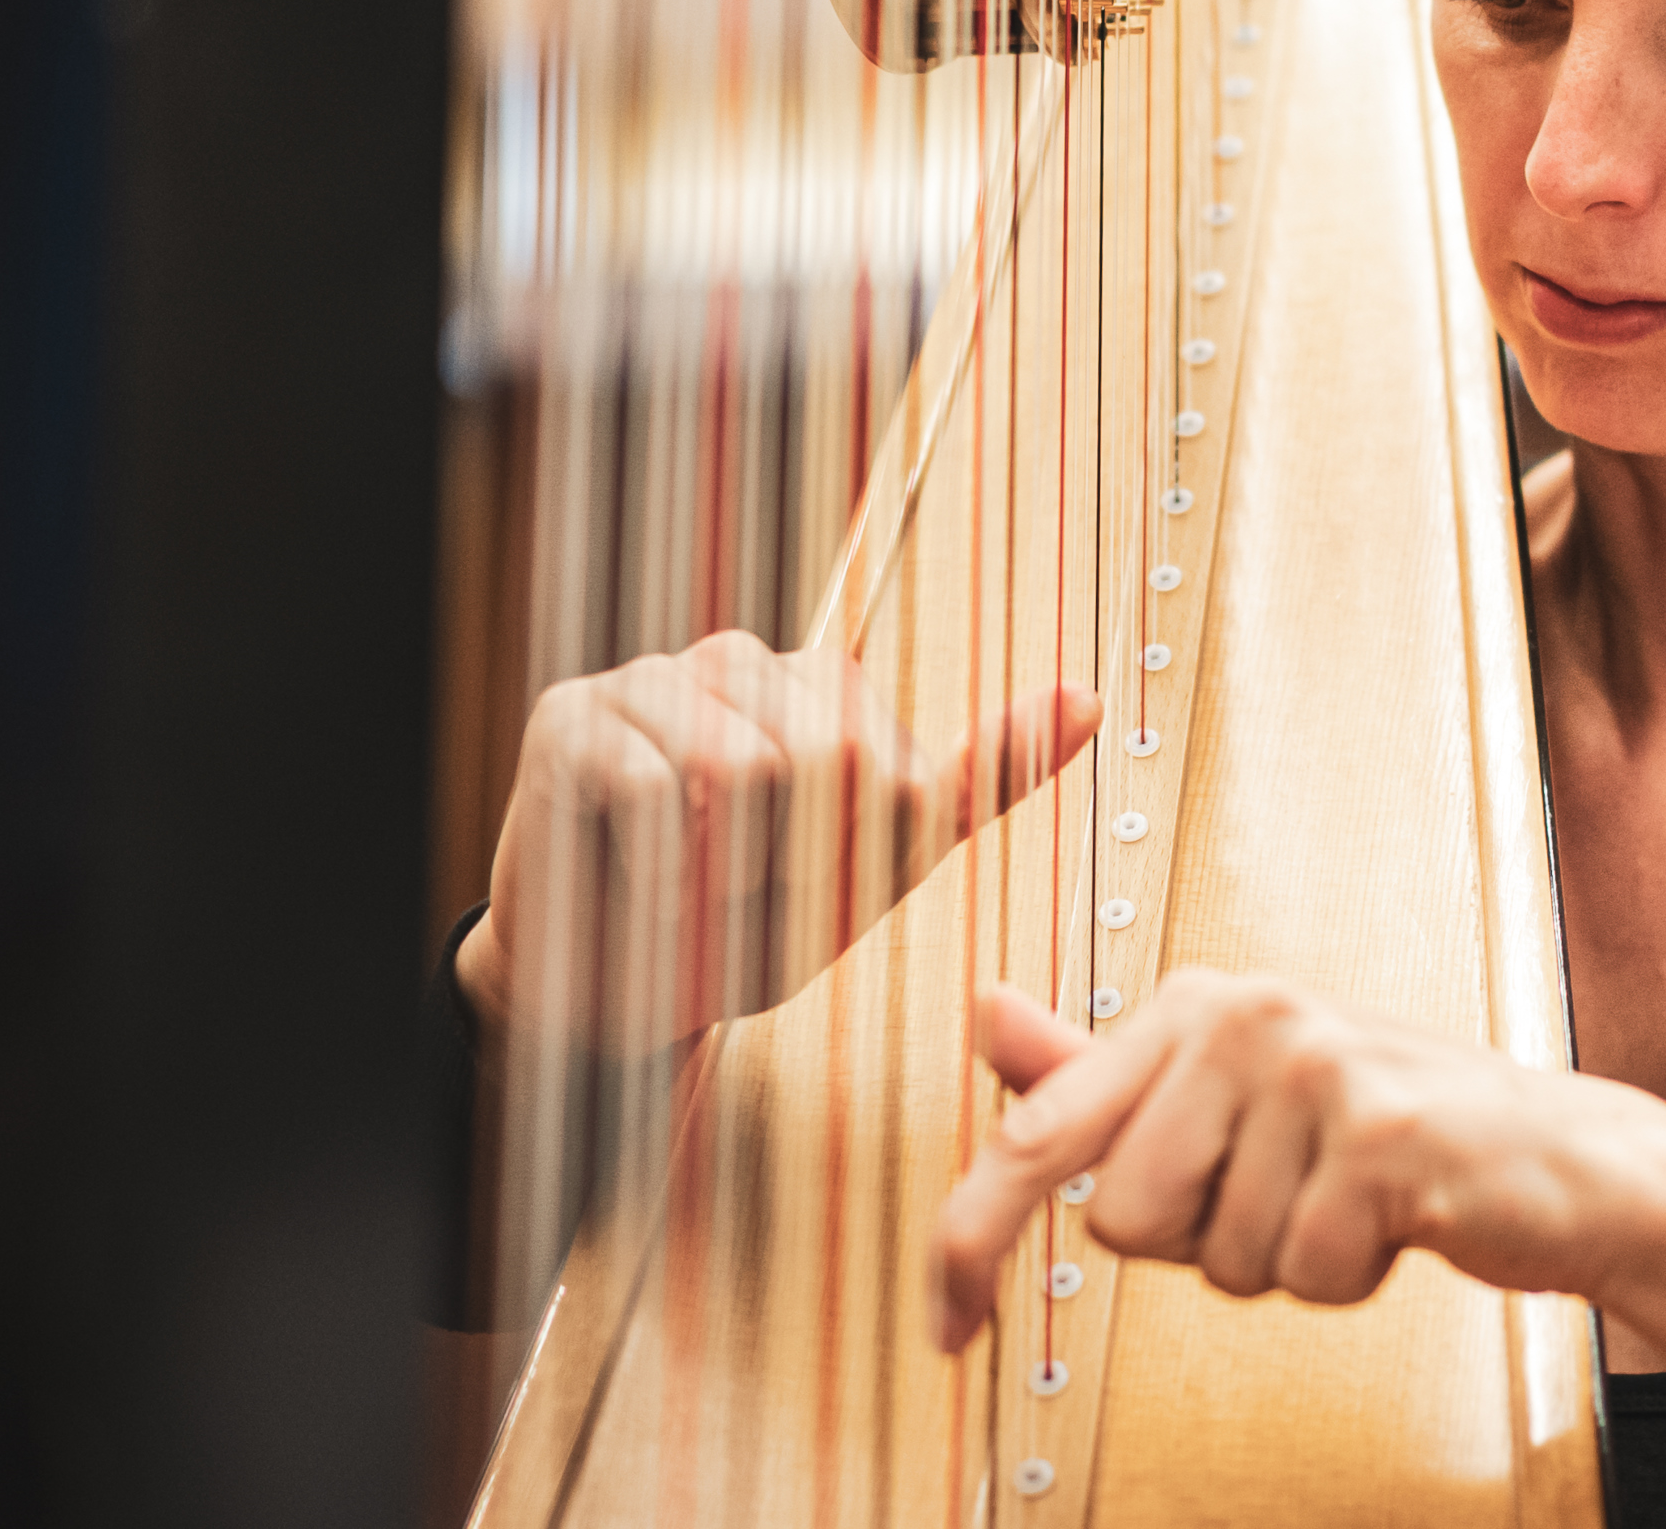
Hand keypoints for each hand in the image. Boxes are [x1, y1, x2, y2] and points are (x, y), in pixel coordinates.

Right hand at [458, 630, 1098, 1054]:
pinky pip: (654, 791)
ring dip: (723, 878)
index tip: (808, 890)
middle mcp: (740, 661)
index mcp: (823, 690)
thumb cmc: (744, 929)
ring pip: (744, 773)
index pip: (895, 769)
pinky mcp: (574, 717)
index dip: (857, 863)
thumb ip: (979, 780)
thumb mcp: (880, 866)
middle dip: (794, 868)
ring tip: (691, 895)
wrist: (612, 1003)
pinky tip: (642, 891)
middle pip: (830, 761)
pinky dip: (660, 876)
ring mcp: (653, 679)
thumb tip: (1090, 699)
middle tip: (742, 902)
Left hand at [931, 969, 1665, 1351]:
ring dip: (1283, 1264)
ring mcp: (1316, 1066)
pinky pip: (1304, 1274)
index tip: (944, 1323)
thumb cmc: (1383, 1134)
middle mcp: (1245, 1014)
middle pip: (1123, 1220)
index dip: (971, 1242)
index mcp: (1192, 1004)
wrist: (1558, 1160)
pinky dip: (1348, 1280)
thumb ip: (1102, 1067)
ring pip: (1218, 1258)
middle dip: (1200, 1246)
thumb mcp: (1230, 1093)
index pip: (1036, 1133)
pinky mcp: (1383, 1133)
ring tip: (1346, 1205)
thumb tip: (985, 1013)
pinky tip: (1393, 1222)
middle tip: (1283, 1200)